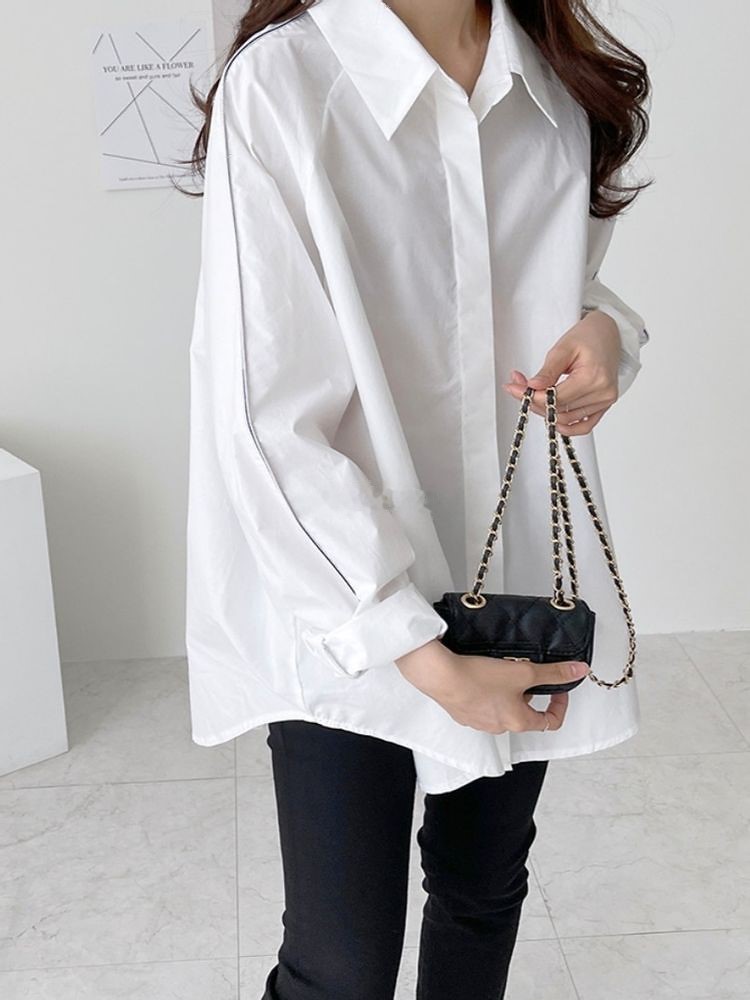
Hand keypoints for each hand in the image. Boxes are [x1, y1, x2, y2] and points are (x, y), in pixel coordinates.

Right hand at [394, 639, 588, 733]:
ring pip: (502, 709)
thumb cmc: (478, 678)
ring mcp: (478, 722)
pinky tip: (480, 675)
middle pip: (525, 715)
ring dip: (508, 693)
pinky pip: (481, 705)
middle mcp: (499, 727)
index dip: (560, 705)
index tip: (558, 688)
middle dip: (530, 694)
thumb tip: (578, 671)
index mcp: (518, 722)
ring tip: (502, 671)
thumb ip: (553, 673)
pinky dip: (487, 692)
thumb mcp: (524, 671)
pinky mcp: (462, 712)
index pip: (550, 723)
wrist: (441, 676)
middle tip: (526, 672)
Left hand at [501, 310, 621, 434]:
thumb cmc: (588, 336)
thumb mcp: (563, 348)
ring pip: (566, 419)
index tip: (514, 388)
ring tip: (533, 393)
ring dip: (545, 410)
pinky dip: (567, 427)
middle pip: (559, 410)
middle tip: (518, 387)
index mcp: (593, 377)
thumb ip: (547, 371)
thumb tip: (532, 388)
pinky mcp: (603, 406)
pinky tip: (552, 418)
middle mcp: (602, 393)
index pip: (555, 398)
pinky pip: (584, 426)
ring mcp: (604, 402)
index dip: (531, 396)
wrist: (607, 333)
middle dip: (534, 402)